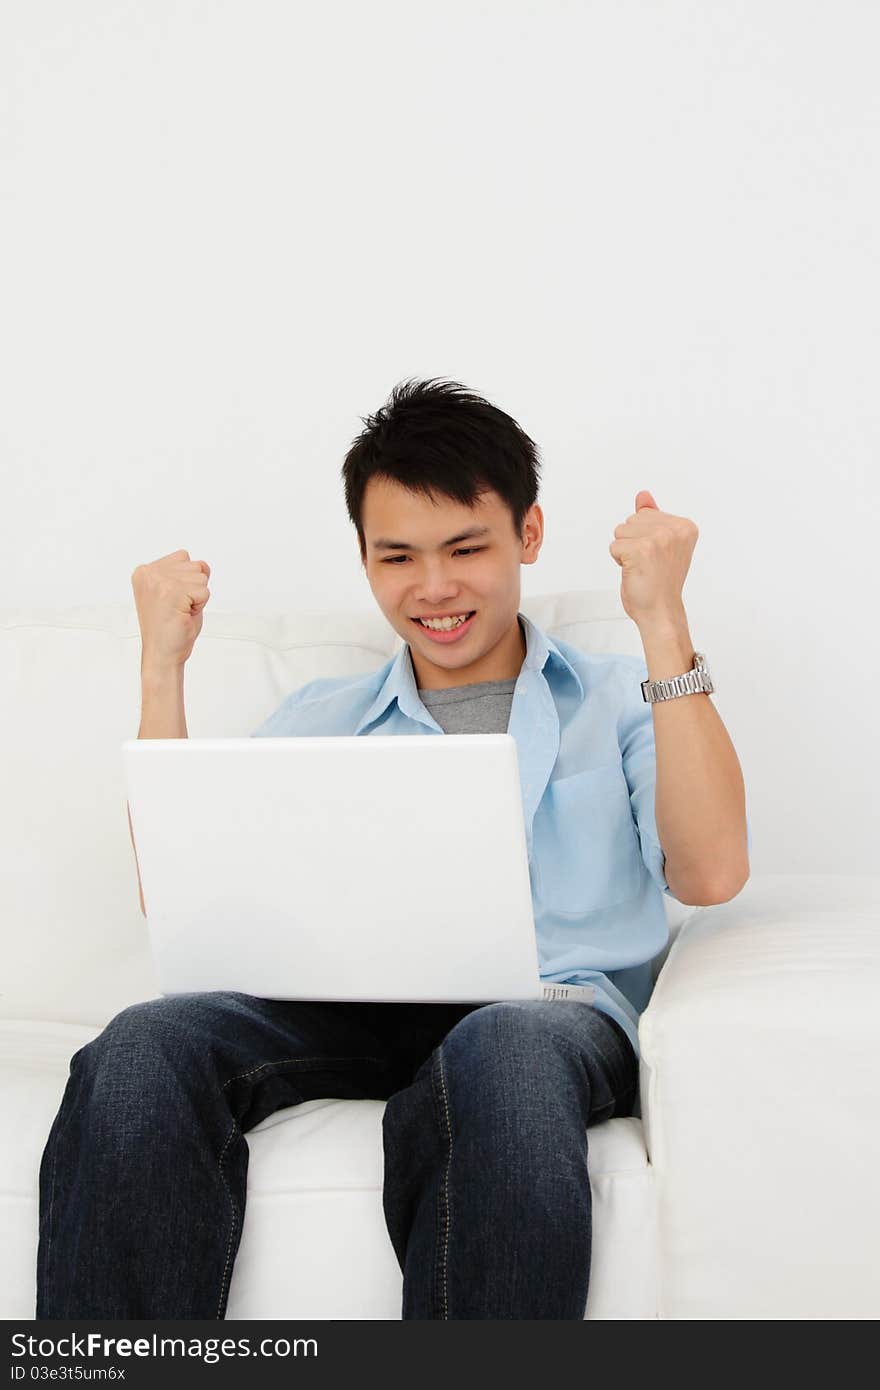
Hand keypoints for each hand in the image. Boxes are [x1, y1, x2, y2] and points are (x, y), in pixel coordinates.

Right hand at [131, 549, 211, 670]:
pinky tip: (184, 615)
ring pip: (201, 578)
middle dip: (193, 589)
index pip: (183, 558)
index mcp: (144, 571)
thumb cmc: (169, 627)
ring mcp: (160, 582)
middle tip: (178, 608)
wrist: (162, 653)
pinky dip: (200, 606)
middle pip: (194, 566)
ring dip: (197, 598)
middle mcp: (149, 573)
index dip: (186, 582)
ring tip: (180, 611)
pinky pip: (205, 591)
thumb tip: (203, 565)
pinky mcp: (173, 593)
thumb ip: (185, 573)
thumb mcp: (175, 592)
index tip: (172, 600)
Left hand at [609, 490, 697, 626]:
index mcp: (685, 526)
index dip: (643, 537)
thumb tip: (643, 495)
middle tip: (648, 564)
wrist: (661, 612)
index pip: (645, 515)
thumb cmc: (660, 583)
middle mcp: (675, 530)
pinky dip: (619, 561)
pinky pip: (614, 546)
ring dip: (625, 551)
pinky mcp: (641, 550)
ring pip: (621, 532)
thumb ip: (652, 517)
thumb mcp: (660, 544)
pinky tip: (635, 572)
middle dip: (633, 542)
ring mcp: (659, 539)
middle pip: (631, 520)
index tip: (658, 557)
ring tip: (642, 567)